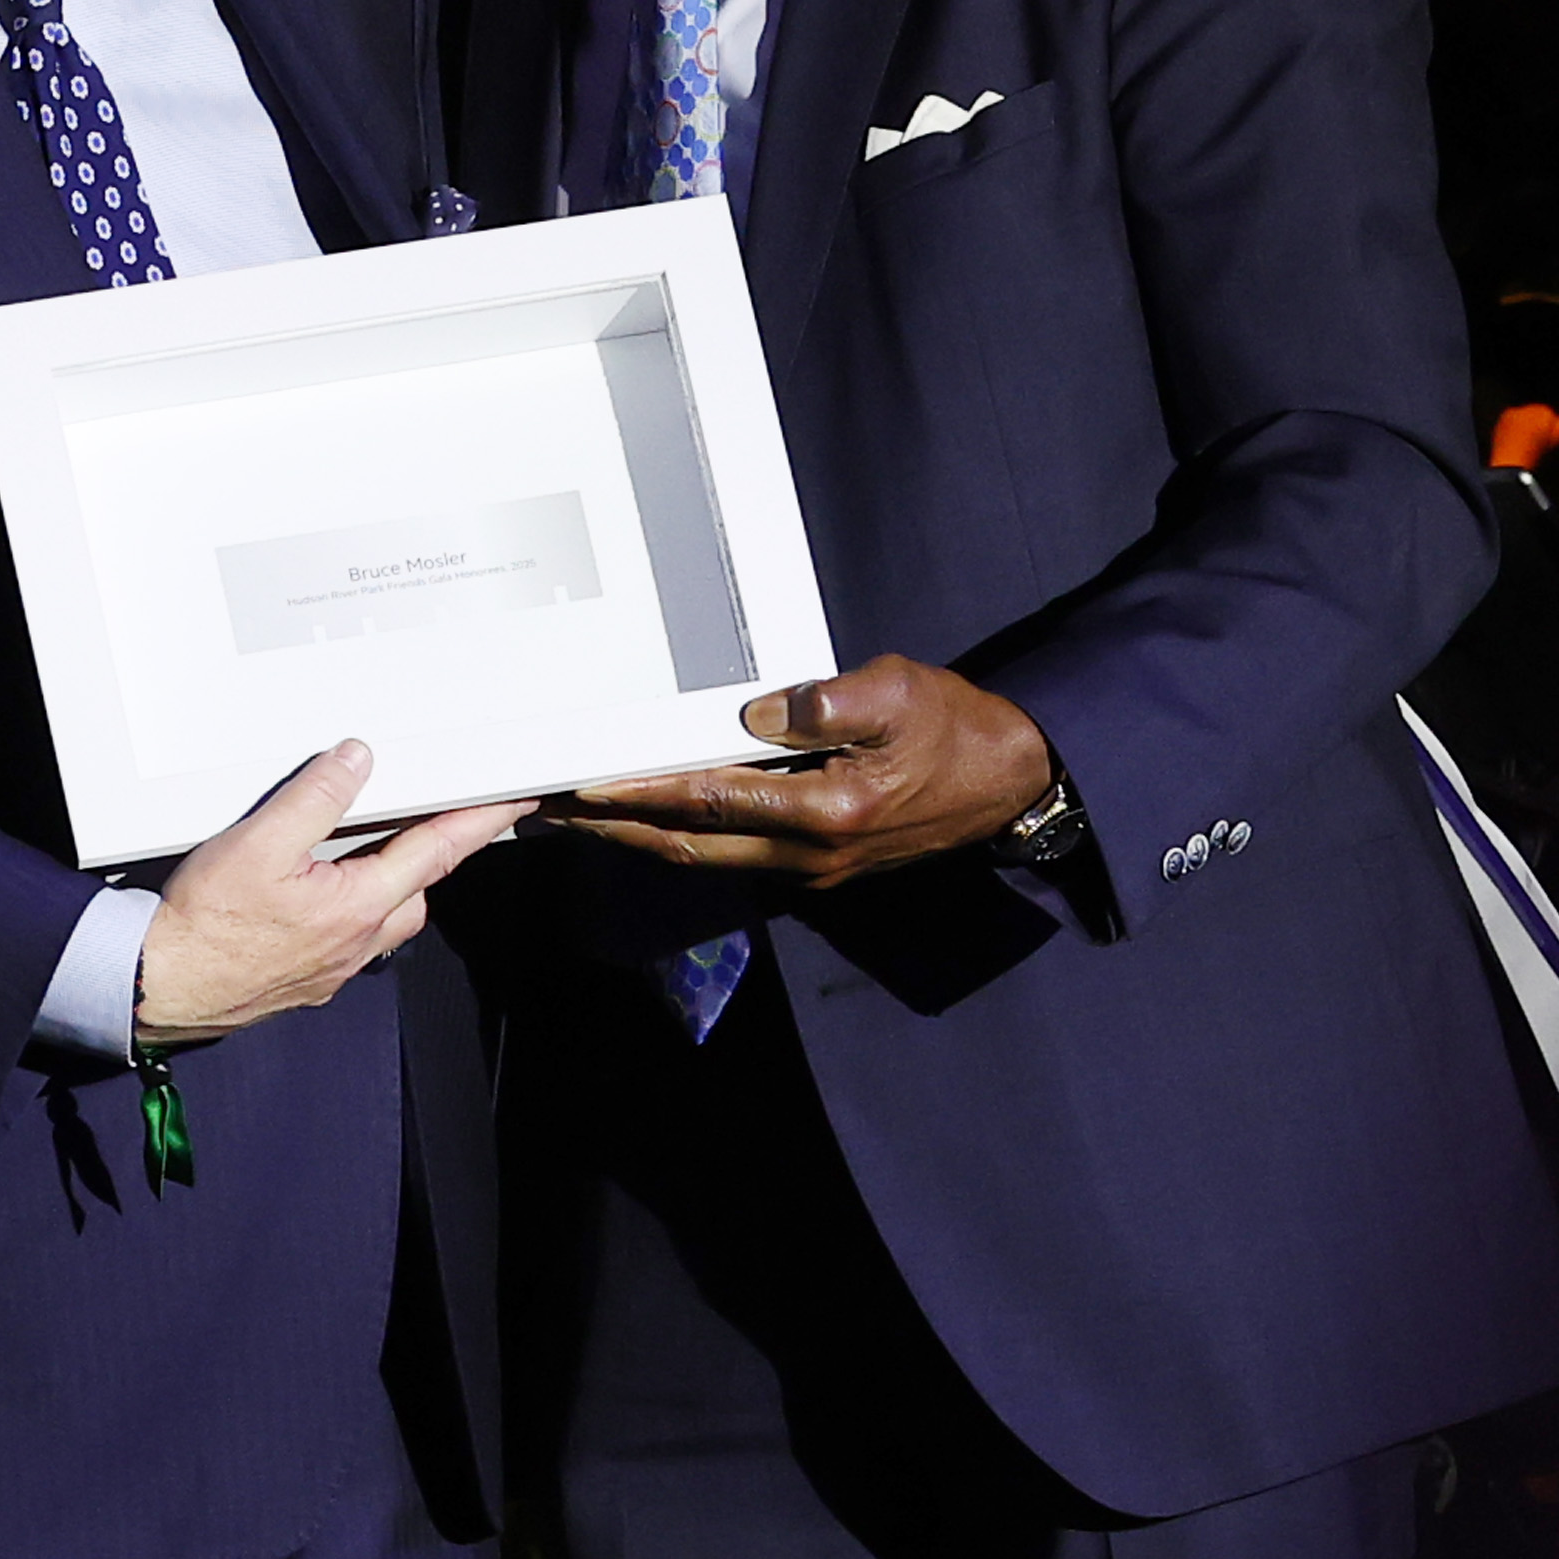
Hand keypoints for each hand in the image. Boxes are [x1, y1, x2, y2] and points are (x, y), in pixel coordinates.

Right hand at [136, 742, 518, 1044]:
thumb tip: (355, 762)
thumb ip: (314, 800)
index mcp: (358, 905)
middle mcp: (357, 942)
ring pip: (385, 917)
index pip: (439, 850)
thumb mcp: (258, 844)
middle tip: (432, 813)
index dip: (482, 820)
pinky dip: (351, 908)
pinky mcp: (307, 980)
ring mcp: (334, 967)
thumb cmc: (203, 927)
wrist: (159, 987)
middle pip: (418, 887)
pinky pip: (350, 939)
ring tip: (366, 846)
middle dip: (430, 850)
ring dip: (387, 882)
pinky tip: (318, 893)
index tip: (516, 800)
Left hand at [569, 657, 1052, 890]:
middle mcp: (810, 854)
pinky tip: (654, 819)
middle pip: (688, 846)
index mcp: (827, 810)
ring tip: (581, 818)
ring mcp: (813, 868)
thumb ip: (824, 702)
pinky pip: (733, 854)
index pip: (709, 800)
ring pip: (706, 858)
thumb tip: (751, 716)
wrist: (1010, 782)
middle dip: (614, 830)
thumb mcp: (898, 690)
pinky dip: (684, 838)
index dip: (639, 793)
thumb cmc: (955, 727)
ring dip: (640, 838)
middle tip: (549, 810)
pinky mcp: (818, 866)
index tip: (580, 785)